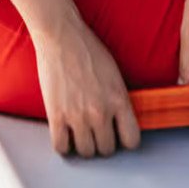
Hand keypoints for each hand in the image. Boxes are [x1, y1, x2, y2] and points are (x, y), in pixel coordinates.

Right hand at [34, 21, 140, 157]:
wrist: (61, 36)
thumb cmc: (88, 49)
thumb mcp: (115, 74)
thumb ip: (119, 100)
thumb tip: (120, 120)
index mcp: (119, 100)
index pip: (132, 140)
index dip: (125, 140)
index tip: (119, 135)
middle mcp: (100, 111)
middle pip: (107, 149)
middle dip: (103, 142)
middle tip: (96, 132)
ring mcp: (77, 115)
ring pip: (86, 152)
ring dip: (84, 145)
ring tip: (80, 133)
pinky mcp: (56, 115)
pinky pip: (61, 147)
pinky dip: (63, 144)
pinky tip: (64, 134)